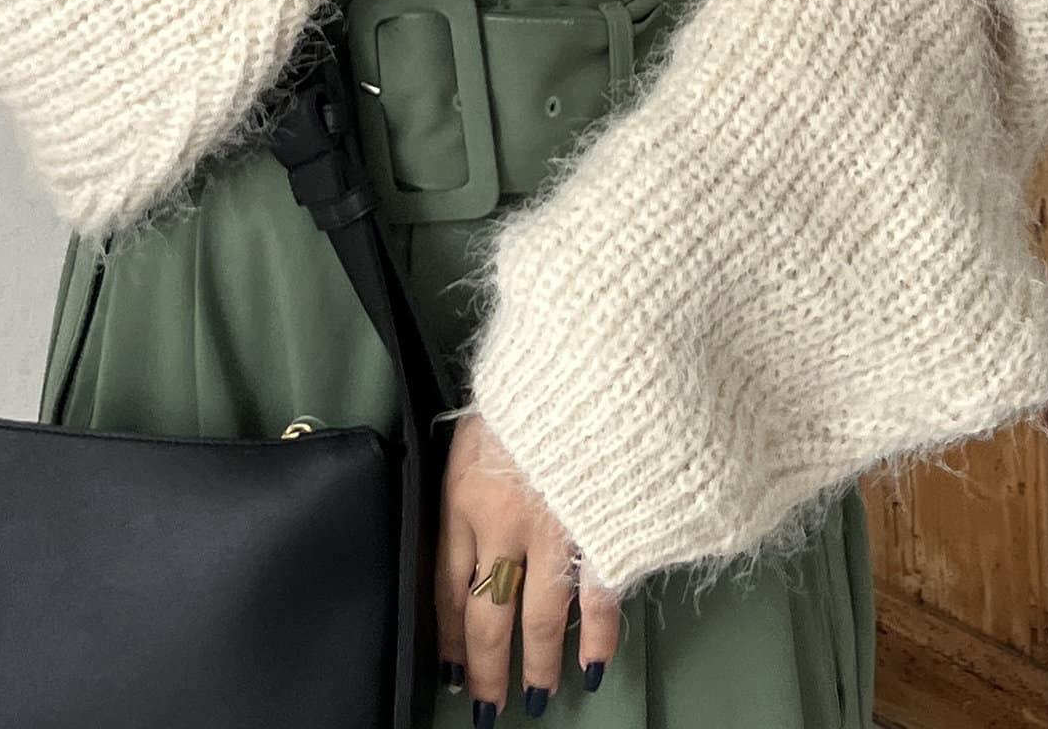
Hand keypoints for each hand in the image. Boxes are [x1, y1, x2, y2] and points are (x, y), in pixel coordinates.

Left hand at [435, 410, 619, 719]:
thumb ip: (467, 480)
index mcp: (463, 495)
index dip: (446, 633)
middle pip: (486, 615)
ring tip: (534, 697)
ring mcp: (555, 531)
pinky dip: (598, 637)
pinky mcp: (603, 527)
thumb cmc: (525, 382)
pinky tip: (594, 664)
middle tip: (486, 707)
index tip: (447, 667)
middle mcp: (503, 524)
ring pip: (539, 619)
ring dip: (536, 664)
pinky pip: (599, 598)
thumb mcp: (474, 425)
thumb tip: (462, 533)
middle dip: (484, 668)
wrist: (583, 355)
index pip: (445, 585)